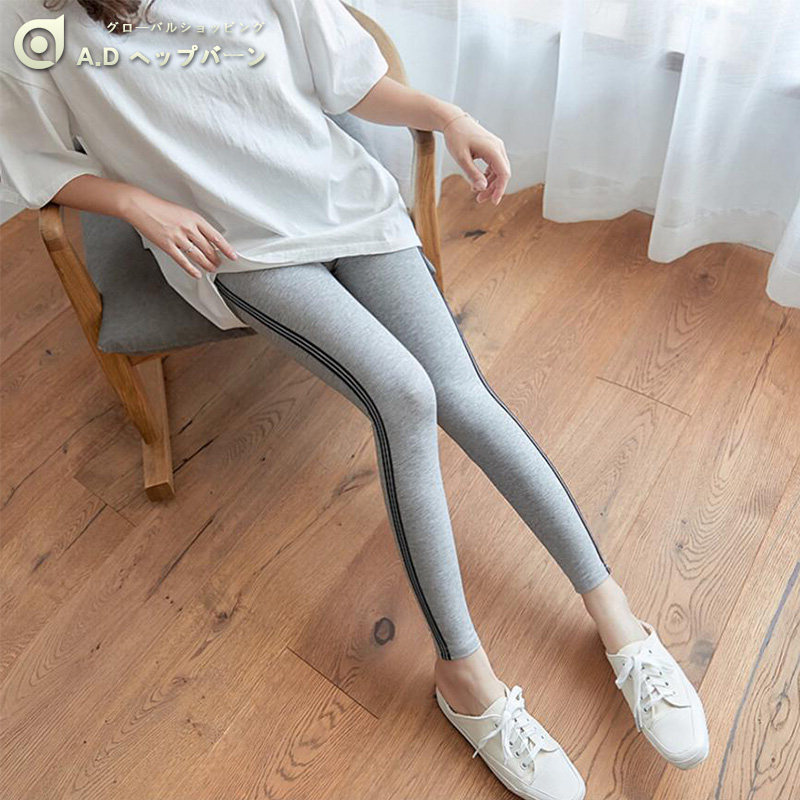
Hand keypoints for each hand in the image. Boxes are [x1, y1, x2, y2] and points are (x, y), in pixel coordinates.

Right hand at [121, 188, 236, 278]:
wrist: (140, 206)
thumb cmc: (160, 208)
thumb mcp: (183, 212)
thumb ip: (195, 224)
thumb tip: (205, 237)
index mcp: (194, 218)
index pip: (216, 236)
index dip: (226, 248)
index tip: (232, 255)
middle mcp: (188, 228)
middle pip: (208, 248)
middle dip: (216, 258)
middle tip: (220, 263)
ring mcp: (178, 237)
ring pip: (198, 256)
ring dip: (207, 264)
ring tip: (212, 269)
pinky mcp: (167, 245)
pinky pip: (183, 261)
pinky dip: (191, 269)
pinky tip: (197, 273)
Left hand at [442, 114, 509, 204]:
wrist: (453, 120)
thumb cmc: (455, 137)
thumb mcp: (461, 158)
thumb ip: (472, 173)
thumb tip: (483, 188)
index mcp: (493, 149)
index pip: (504, 173)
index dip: (500, 189)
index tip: (494, 202)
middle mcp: (498, 148)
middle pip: (502, 173)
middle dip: (493, 189)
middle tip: (479, 199)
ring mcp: (496, 147)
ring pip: (499, 170)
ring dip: (489, 183)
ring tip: (475, 192)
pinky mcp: (491, 148)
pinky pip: (494, 165)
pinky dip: (487, 175)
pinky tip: (477, 181)